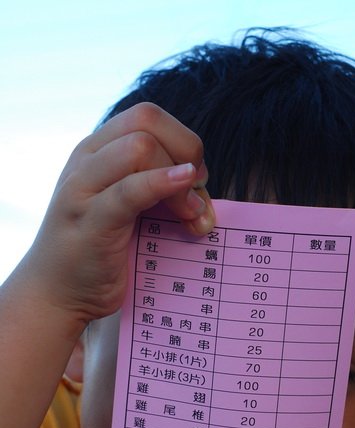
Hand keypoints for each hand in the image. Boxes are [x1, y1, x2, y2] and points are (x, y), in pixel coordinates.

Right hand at [25, 102, 214, 328]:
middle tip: (197, 193)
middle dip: (186, 151)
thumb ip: (162, 193)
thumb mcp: (135, 211)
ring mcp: (84, 188)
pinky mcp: (91, 221)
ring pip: (140, 147)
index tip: (196, 181)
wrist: (58, 293)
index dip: (184, 142)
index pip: (149, 116)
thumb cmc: (104, 251)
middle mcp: (88, 159)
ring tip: (191, 215)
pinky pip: (130, 190)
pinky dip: (163, 185)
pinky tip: (186, 197)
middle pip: (147, 120)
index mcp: (99, 150)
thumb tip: (204, 193)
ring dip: (179, 180)